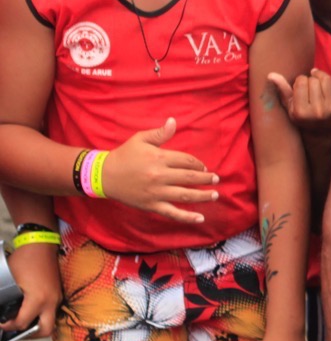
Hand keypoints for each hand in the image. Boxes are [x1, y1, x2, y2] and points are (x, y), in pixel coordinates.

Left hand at [1, 244, 60, 337]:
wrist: (41, 245)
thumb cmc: (24, 260)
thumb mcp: (10, 281)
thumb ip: (5, 299)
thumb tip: (1, 311)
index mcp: (38, 300)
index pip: (23, 323)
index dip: (9, 326)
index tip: (1, 323)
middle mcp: (51, 301)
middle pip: (45, 330)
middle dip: (29, 335)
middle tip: (16, 331)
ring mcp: (56, 297)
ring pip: (50, 321)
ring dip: (36, 325)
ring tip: (22, 321)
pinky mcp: (57, 293)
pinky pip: (51, 311)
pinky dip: (40, 316)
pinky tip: (29, 310)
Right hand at [101, 117, 219, 222]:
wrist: (103, 175)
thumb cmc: (124, 155)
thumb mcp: (140, 139)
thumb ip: (159, 133)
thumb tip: (174, 121)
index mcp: (158, 158)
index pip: (186, 161)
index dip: (198, 164)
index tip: (203, 167)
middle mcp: (159, 175)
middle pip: (189, 177)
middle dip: (206, 178)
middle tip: (216, 179)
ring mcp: (156, 192)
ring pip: (185, 195)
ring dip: (203, 196)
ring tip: (215, 194)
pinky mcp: (151, 205)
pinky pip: (172, 213)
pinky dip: (187, 217)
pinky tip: (201, 218)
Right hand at [267, 63, 330, 133]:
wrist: (321, 131)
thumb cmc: (302, 116)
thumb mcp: (289, 107)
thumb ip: (282, 90)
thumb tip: (271, 75)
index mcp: (302, 112)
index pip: (301, 83)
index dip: (300, 81)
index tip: (300, 88)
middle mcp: (318, 111)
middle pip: (313, 80)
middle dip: (310, 81)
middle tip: (309, 89)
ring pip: (325, 79)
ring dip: (320, 77)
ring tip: (316, 81)